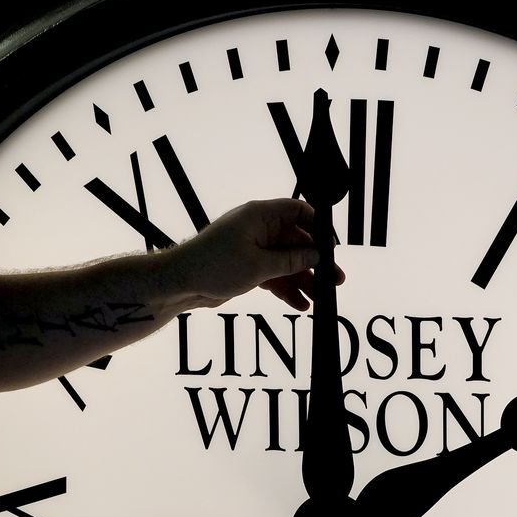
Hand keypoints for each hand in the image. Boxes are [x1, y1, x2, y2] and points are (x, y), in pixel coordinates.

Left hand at [166, 198, 325, 309]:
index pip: (298, 211)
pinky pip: (275, 276)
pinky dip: (287, 289)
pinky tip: (301, 304)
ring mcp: (254, 249)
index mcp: (260, 216)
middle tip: (336, 279)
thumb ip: (291, 261)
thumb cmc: (214, 265)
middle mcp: (259, 229)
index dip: (318, 227)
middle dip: (315, 262)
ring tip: (321, 298)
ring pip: (287, 262)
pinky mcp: (249, 267)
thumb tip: (317, 256)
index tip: (332, 247)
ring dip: (304, 280)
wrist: (180, 283)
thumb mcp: (259, 265)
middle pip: (297, 242)